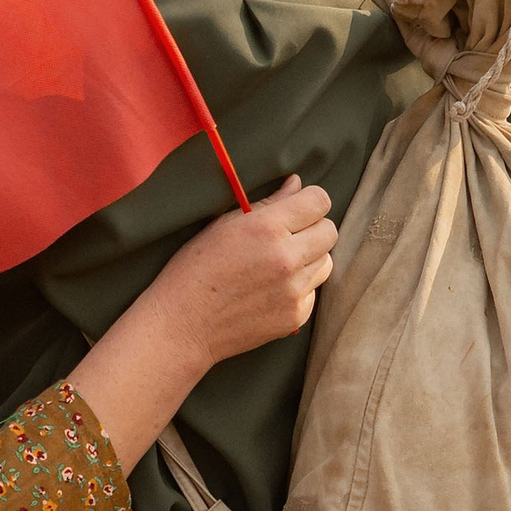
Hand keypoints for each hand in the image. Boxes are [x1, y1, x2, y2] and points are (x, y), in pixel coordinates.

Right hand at [148, 176, 337, 365]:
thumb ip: (267, 203)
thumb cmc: (195, 270)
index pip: (319, 201)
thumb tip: (297, 184)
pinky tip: (271, 290)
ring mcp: (294, 290)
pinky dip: (300, 288)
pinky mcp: (296, 315)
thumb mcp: (223, 226)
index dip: (311, 201)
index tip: (299, 207)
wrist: (181, 326)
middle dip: (313, 229)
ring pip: (326, 261)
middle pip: (330, 230)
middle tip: (288, 236)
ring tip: (277, 264)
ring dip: (309, 258)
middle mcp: (287, 258)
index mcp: (267, 228)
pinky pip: (313, 291)